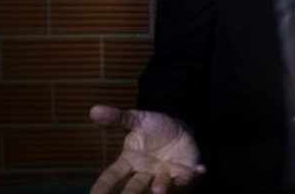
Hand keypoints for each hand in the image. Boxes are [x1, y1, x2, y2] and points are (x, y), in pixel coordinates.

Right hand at [89, 105, 204, 193]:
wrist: (178, 129)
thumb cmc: (153, 129)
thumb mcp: (137, 119)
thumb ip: (117, 118)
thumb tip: (93, 110)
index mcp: (129, 162)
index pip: (112, 176)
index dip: (103, 186)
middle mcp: (144, 174)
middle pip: (134, 187)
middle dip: (131, 193)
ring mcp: (164, 176)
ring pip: (160, 186)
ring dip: (161, 188)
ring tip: (159, 189)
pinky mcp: (183, 175)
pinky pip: (188, 177)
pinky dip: (194, 175)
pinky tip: (201, 169)